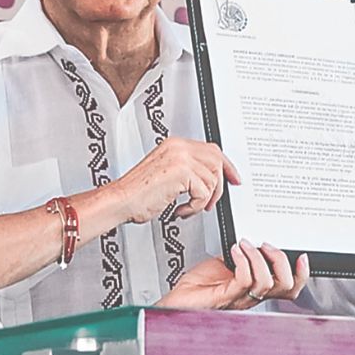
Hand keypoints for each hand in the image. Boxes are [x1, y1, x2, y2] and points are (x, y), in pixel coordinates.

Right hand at [107, 137, 240, 223]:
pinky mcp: (181, 172)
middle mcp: (178, 147)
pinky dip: (194, 207)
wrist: (120, 201)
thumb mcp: (166, 175)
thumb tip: (209, 178)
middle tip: (209, 202)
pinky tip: (180, 209)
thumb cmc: (137, 194)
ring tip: (186, 207)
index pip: (211, 150)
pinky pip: (203, 192)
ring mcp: (180, 157)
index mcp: (175, 145)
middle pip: (217, 161)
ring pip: (212, 180)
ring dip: (202, 200)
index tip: (233, 178)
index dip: (226, 166)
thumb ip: (187, 170)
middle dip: (217, 186)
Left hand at [157, 241, 309, 309]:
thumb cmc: (198, 287)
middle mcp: (252, 297)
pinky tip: (234, 251)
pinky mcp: (226, 296)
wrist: (177, 302)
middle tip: (266, 245)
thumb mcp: (227, 264)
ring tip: (245, 244)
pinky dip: (243, 260)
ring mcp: (240, 298)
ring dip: (258, 256)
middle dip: (281, 260)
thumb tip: (253, 240)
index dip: (301, 274)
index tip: (301, 256)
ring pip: (267, 282)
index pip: (289, 289)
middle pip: (286, 286)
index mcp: (256, 289)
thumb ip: (244, 256)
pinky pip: (245, 279)